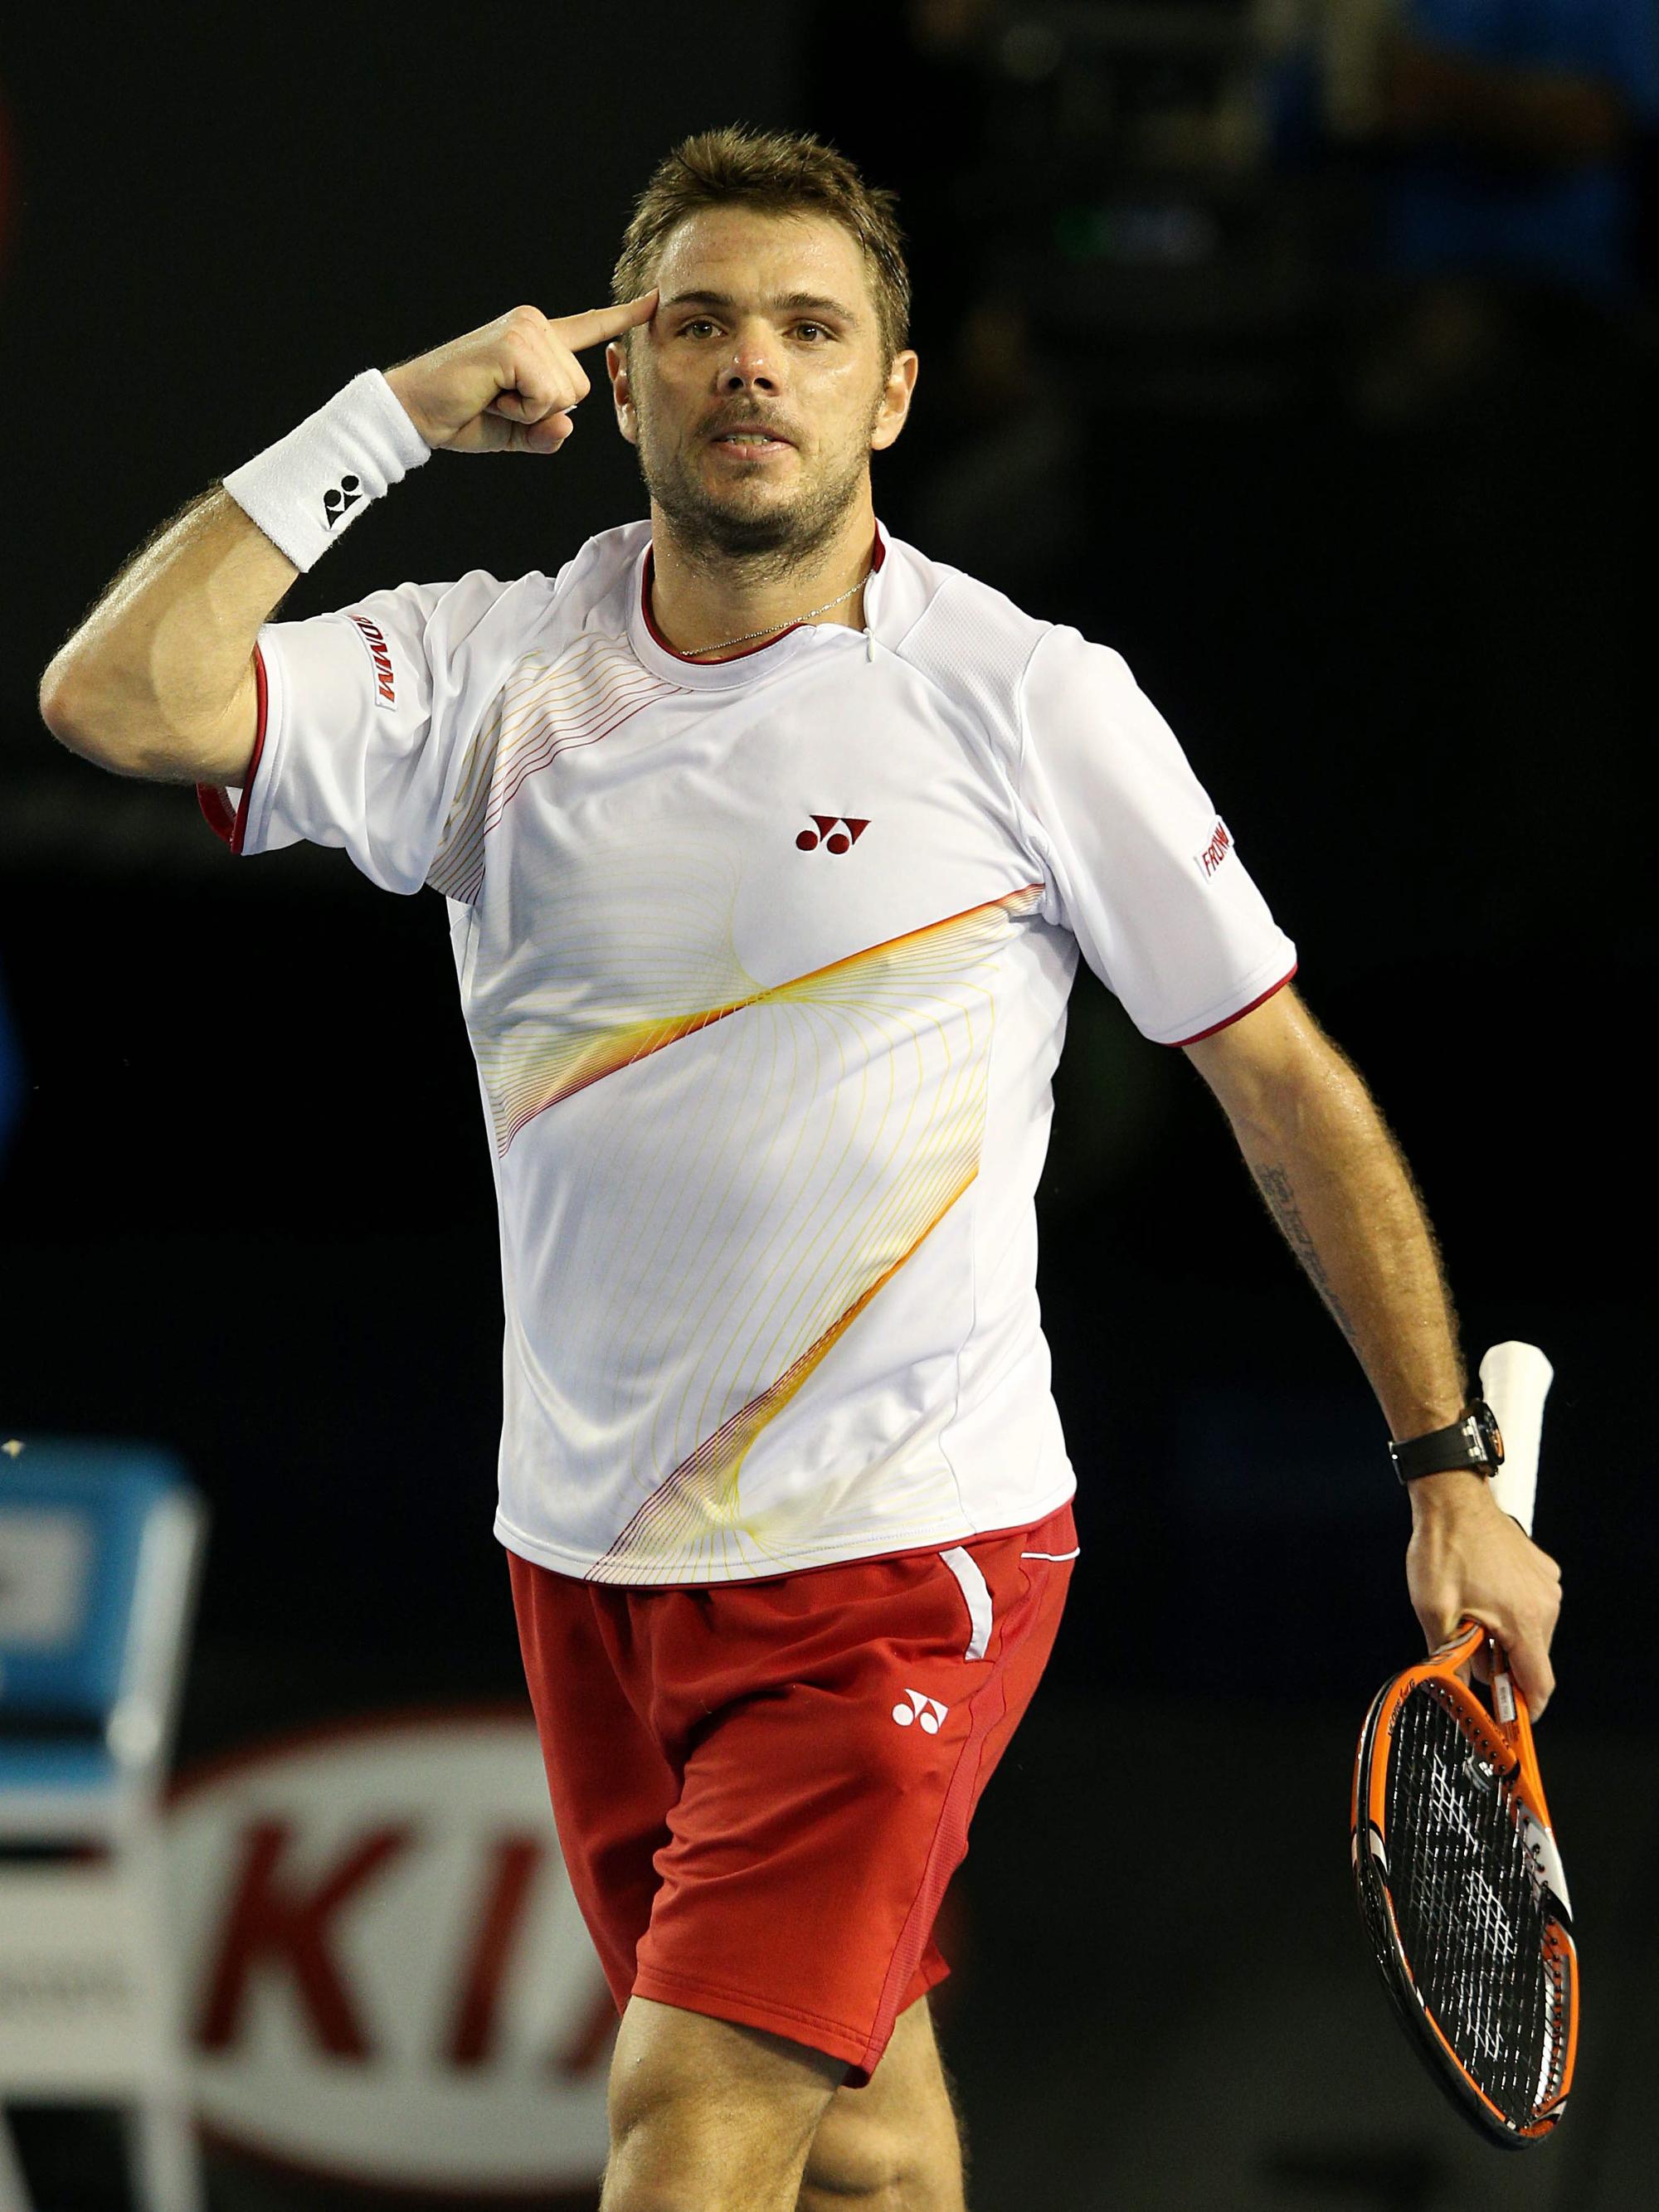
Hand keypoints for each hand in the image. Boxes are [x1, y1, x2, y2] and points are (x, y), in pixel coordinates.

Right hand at [383, 292, 657, 454]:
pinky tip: (491, 396)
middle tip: (498, 400)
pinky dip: (521, 411)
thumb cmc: (462, 416)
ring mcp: (525, 330)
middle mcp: (534, 324)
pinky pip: (546, 397)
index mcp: (537, 338)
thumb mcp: (517, 431)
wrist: (414, 411)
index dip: (624, 318)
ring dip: (529, 411)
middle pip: (580, 387)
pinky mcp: (515, 345)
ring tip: (491, 396)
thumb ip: (549, 432)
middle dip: (543, 410)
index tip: (656, 299)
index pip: (590, 327)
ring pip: (566, 394)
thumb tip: (567, 425)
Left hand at [1405, 1470, 1562, 1716]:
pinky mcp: (1543, 1570)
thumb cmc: (1443, 1550)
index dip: (1523, 1708)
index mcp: (1525, 1621)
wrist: (1452, 1498)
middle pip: (1532, 1659)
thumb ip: (1449, 1656)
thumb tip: (1457, 1687)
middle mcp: (1545, 1605)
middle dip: (1501, 1664)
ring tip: (1469, 1613)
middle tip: (1466, 1651)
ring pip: (1530, 1633)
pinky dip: (1508, 1611)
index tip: (1505, 1718)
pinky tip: (1480, 1593)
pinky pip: (1530, 1606)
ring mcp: (1547, 1586)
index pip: (1539, 1685)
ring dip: (1503, 1636)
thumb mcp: (1435, 1610)